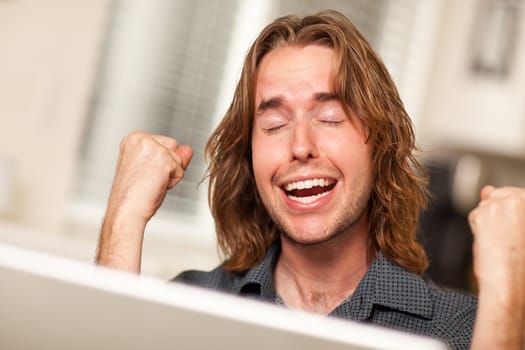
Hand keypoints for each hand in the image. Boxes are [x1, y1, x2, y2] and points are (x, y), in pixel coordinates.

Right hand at [96, 131, 192, 271]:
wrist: (126, 211)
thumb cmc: (133, 195)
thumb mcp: (152, 169)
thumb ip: (171, 155)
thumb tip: (188, 149)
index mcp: (134, 138)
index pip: (164, 143)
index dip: (159, 163)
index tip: (143, 174)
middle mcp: (141, 138)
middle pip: (173, 147)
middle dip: (167, 165)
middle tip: (147, 179)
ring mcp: (153, 147)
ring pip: (179, 159)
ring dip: (170, 175)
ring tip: (150, 183)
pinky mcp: (164, 159)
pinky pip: (181, 171)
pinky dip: (172, 182)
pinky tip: (156, 186)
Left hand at [469, 185, 524, 349]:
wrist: (509, 282)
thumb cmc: (520, 264)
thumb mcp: (520, 229)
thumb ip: (509, 205)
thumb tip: (487, 189)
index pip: (518, 196)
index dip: (513, 211)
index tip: (511, 224)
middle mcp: (520, 199)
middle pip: (502, 194)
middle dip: (499, 211)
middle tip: (503, 235)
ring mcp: (501, 204)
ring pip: (487, 204)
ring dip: (489, 220)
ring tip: (499, 241)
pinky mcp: (483, 213)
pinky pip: (476, 214)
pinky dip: (478, 227)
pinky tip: (489, 242)